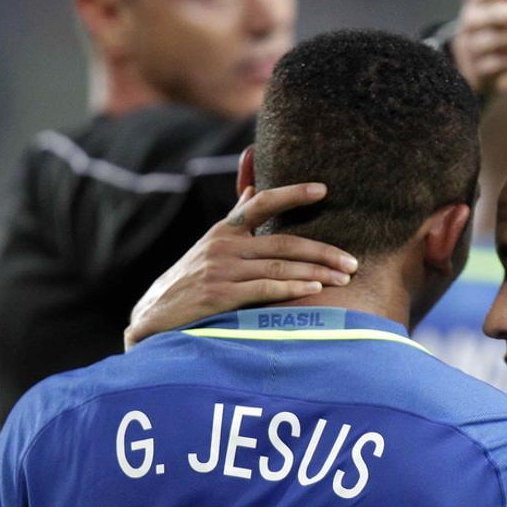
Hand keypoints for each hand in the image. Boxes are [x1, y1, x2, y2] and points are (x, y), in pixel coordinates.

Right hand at [123, 183, 357, 348]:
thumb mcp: (210, 245)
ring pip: (279, 265)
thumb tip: (251, 187)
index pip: (261, 203)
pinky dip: (292, 287)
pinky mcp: (219, 295)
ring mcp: (221, 270)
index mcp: (225, 230)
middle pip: (283, 241)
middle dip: (323, 251)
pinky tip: (315, 289)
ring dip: (317, 272)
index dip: (292, 193)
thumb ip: (235, 218)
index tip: (323, 189)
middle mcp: (223, 246)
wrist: (153, 318)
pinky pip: (264, 288)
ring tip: (345, 278)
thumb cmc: (190, 282)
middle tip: (353, 261)